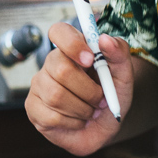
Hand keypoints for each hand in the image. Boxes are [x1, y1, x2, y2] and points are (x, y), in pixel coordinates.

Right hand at [24, 23, 134, 155]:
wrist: (105, 126)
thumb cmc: (110, 97)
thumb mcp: (123, 75)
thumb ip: (119, 53)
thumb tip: (105, 39)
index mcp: (71, 50)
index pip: (59, 31)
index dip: (72, 43)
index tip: (90, 60)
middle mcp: (51, 64)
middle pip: (61, 69)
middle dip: (88, 90)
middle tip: (101, 100)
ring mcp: (39, 86)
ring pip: (56, 96)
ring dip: (83, 109)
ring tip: (91, 112)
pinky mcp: (33, 108)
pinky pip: (52, 116)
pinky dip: (73, 122)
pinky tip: (78, 121)